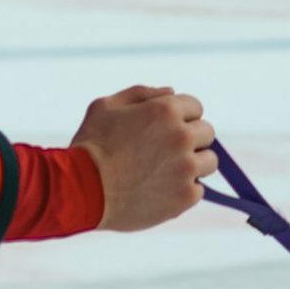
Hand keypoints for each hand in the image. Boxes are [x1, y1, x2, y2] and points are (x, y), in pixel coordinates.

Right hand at [72, 84, 217, 230]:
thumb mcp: (106, 106)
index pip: (195, 107)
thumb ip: (142, 94)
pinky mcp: (184, 196)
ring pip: (209, 162)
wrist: (80, 190)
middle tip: (164, 151)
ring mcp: (186, 168)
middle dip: (190, 139)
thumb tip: (172, 92)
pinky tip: (160, 190)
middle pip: (207, 133)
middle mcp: (182, 137)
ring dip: (193, 164)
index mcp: (166, 110)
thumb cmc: (90, 145)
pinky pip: (198, 190)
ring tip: (166, 171)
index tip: (164, 129)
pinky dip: (183, 190)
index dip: (180, 116)